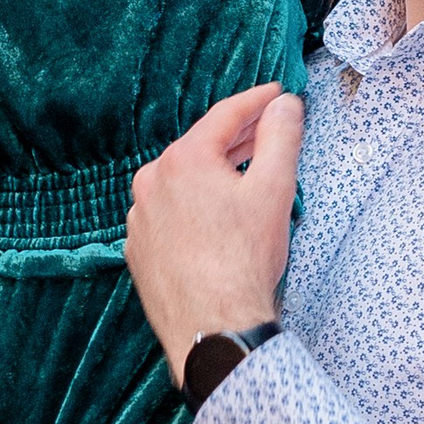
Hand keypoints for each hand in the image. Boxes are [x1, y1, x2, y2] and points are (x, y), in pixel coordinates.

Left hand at [125, 83, 301, 384]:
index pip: (225, 115)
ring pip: (182, 184)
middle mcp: (151, 183)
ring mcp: (140, 219)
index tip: (277, 94)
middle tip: (268, 130)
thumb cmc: (243, 262)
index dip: (257, 101)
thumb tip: (284, 106)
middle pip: (201, 148)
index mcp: (183, 159)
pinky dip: (193, 209)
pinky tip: (216, 221)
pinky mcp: (138, 250)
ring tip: (245, 176)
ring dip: (213, 175)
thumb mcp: (274, 190)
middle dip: (238, 139)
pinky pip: (169, 216)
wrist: (212, 329)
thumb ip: (281, 137)